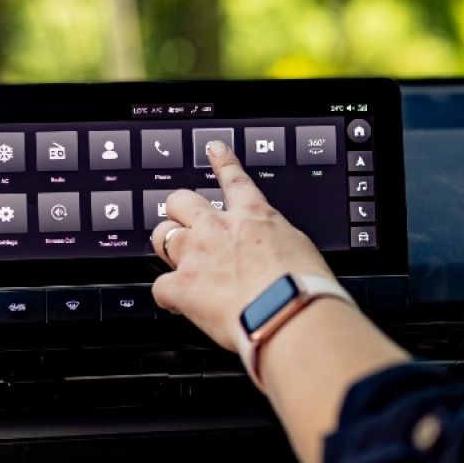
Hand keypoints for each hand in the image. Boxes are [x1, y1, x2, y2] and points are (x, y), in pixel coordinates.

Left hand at [150, 140, 333, 351]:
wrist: (289, 312)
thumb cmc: (303, 286)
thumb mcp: (300, 251)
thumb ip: (277, 246)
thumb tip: (273, 254)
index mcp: (255, 217)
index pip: (235, 180)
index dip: (223, 162)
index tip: (215, 150)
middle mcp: (219, 229)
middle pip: (182, 200)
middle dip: (179, 208)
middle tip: (183, 219)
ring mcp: (196, 255)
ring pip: (161, 235)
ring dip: (166, 245)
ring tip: (174, 260)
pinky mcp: (182, 287)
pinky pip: (160, 287)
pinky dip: (169, 296)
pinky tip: (177, 304)